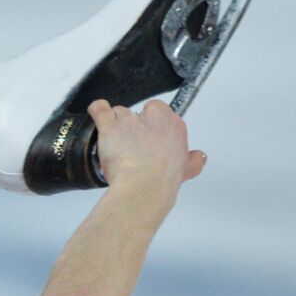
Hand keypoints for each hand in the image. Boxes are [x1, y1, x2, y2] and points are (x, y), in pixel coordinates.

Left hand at [90, 99, 205, 192]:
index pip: (160, 112)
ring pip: (119, 113)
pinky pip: (100, 109)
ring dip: (115, 125)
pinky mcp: (110, 125)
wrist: (143, 186)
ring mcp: (130, 120)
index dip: (151, 125)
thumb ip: (193, 160)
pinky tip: (97, 112)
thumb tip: (198, 157)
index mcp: (173, 125)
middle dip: (133, 126)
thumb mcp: (186, 170)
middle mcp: (153, 118)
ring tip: (114, 144)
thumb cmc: (162, 180)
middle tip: (131, 145)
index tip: (147, 138)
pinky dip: (97, 109)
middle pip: (139, 113)